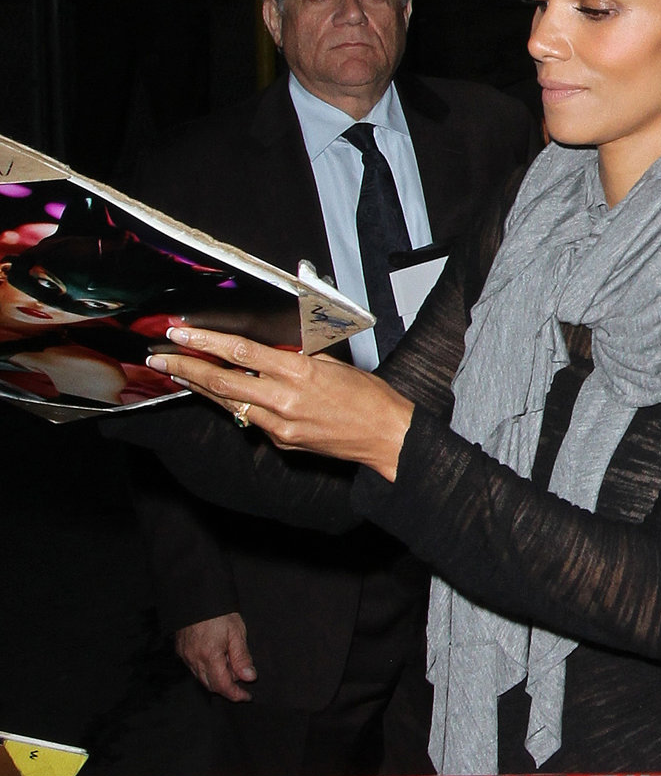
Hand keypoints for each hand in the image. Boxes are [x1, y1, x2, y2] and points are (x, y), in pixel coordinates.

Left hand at [146, 329, 412, 482]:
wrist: (385, 436)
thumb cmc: (367, 395)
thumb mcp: (332, 362)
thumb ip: (297, 351)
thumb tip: (271, 342)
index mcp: (299, 372)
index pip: (241, 352)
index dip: (207, 342)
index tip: (181, 333)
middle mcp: (284, 400)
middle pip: (222, 381)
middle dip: (186, 368)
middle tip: (159, 358)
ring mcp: (280, 425)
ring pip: (229, 402)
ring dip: (199, 387)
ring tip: (176, 374)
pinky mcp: (281, 442)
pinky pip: (249, 418)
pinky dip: (230, 403)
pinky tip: (215, 394)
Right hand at [176, 611, 256, 701]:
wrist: (198, 596)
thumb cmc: (219, 612)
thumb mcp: (237, 633)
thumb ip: (242, 657)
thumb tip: (249, 677)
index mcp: (209, 655)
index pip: (223, 686)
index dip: (236, 694)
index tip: (247, 696)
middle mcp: (194, 659)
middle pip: (211, 685)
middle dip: (227, 687)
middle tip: (242, 680)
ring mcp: (185, 656)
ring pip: (202, 678)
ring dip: (217, 679)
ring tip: (231, 666)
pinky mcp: (181, 651)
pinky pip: (194, 668)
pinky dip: (207, 670)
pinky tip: (217, 659)